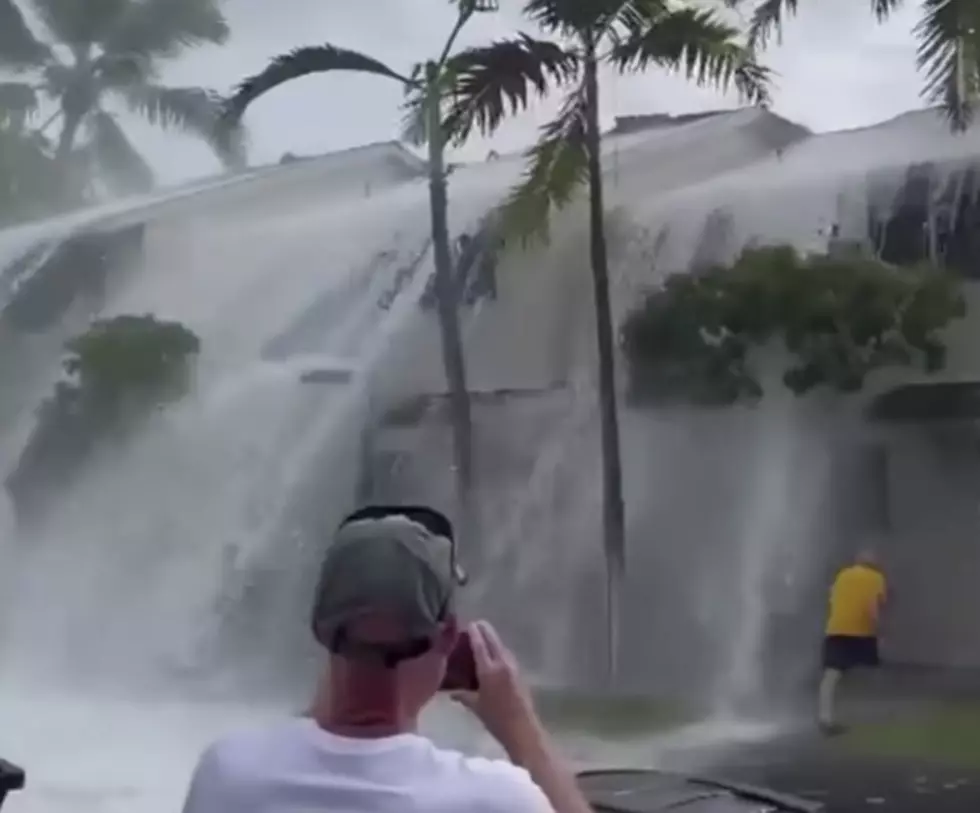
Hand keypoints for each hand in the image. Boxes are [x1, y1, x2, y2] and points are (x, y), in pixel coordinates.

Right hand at [450, 620, 540, 750]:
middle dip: (484, 630)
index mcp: (489, 670)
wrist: (522, 729)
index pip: (480, 645)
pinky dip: (498, 650)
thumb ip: (463, 696)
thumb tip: (451, 692)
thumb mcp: (476, 707)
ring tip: (482, 638)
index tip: (468, 623)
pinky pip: (506, 655)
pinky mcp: (519, 673)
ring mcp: (513, 667)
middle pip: (493, 640)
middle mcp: (502, 663)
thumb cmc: (496, 719)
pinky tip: (493, 655)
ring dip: (492, 639)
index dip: (474, 632)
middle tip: (475, 624)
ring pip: (501, 646)